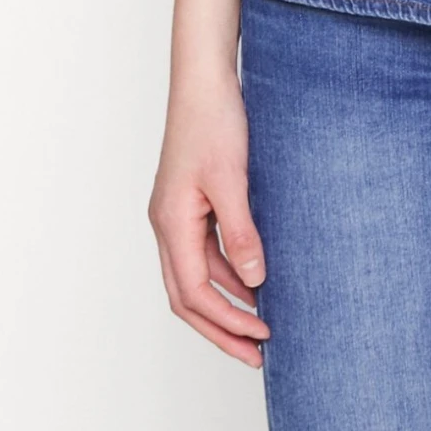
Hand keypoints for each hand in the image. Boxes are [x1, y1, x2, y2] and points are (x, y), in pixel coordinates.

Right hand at [147, 0, 269, 366]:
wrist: (204, 77)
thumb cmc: (213, 119)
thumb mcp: (232, 178)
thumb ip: (241, 232)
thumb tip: (255, 282)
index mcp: (172, 223)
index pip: (194, 294)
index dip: (227, 323)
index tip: (261, 340)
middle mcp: (168, 224)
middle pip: (188, 296)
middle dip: (222, 328)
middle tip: (257, 353)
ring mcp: (177, 214)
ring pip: (196, 276)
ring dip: (227, 303)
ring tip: (261, 324)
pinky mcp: (191, 201)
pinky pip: (206, 252)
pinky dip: (228, 272)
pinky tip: (256, 278)